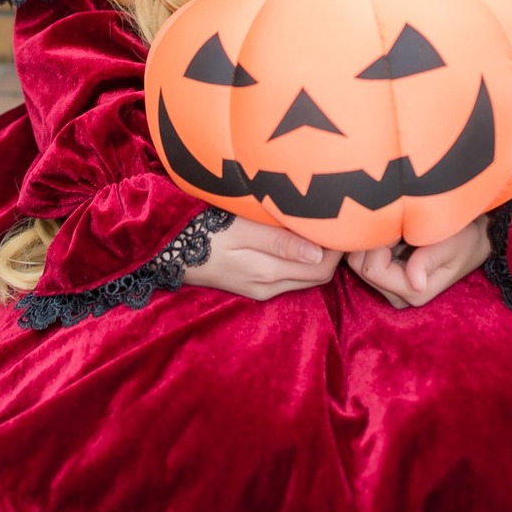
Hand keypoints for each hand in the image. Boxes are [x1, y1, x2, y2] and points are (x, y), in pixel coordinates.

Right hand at [184, 216, 341, 300]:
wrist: (168, 250)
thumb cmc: (204, 231)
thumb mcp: (240, 230)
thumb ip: (279, 241)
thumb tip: (319, 252)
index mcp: (268, 273)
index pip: (322, 268)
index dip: (338, 248)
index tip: (343, 222)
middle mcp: (268, 287)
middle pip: (318, 276)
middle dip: (334, 253)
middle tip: (337, 223)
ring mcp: (260, 289)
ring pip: (305, 277)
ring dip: (319, 257)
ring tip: (320, 227)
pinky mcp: (253, 285)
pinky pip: (289, 276)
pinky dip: (302, 260)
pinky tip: (299, 239)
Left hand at [347, 217, 489, 308]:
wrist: (472, 242)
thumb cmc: (463, 240)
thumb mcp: (450, 245)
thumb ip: (428, 261)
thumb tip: (415, 284)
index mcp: (414, 292)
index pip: (372, 270)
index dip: (378, 244)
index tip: (397, 226)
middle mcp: (399, 296)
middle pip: (360, 267)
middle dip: (372, 242)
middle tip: (395, 225)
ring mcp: (390, 289)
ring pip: (357, 263)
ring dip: (370, 242)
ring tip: (395, 229)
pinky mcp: (386, 279)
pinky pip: (363, 259)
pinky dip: (371, 244)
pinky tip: (390, 234)